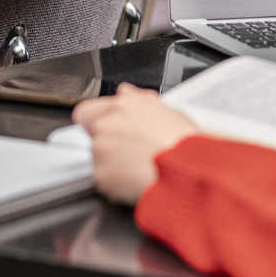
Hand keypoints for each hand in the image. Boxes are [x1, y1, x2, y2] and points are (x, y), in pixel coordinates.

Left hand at [72, 84, 197, 204]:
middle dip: (110, 144)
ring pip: (100, 159)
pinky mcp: (101, 176)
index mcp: (123, 106)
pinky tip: (137, 180)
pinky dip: (117, 184)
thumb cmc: (184, 144)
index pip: (87, 111)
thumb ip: (140, 100)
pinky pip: (104, 181)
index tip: (109, 129)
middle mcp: (107, 125)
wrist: (187, 171)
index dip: (97, 121)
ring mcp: (101, 151)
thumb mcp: (169, 111)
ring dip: (114, 164)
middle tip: (134, 152)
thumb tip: (126, 92)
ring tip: (140, 167)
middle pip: (94, 136)